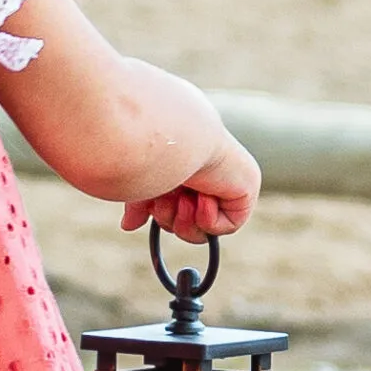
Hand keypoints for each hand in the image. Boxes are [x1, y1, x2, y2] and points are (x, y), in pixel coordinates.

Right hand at [123, 134, 259, 240]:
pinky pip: (225, 226)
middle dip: (169, 217)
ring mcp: (224, 186)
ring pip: (203, 229)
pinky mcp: (243, 195)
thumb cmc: (155, 154)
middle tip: (165, 200)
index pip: (170, 207)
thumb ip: (138, 206)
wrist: (180, 142)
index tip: (148, 208)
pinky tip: (203, 197)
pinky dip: (208, 218)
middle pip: (183, 222)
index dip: (159, 214)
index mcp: (182, 171)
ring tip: (184, 199)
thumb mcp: (142, 185)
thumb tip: (128, 226)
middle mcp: (204, 178)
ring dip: (187, 220)